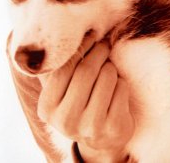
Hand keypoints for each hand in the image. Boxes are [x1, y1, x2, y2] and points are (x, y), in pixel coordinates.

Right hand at [37, 32, 133, 162]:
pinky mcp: (114, 127)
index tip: (91, 36)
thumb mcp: (62, 90)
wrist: (101, 139)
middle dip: (99, 52)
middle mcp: (66, 121)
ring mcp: (90, 127)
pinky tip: (116, 90)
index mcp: (47, 108)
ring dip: (110, 67)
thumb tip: (72, 30)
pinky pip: (122, 87)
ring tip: (107, 72)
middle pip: (86, 70)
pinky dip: (121, 82)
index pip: (64, 68)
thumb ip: (61, 67)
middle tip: (104, 45)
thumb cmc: (79, 103)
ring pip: (107, 75)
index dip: (80, 47)